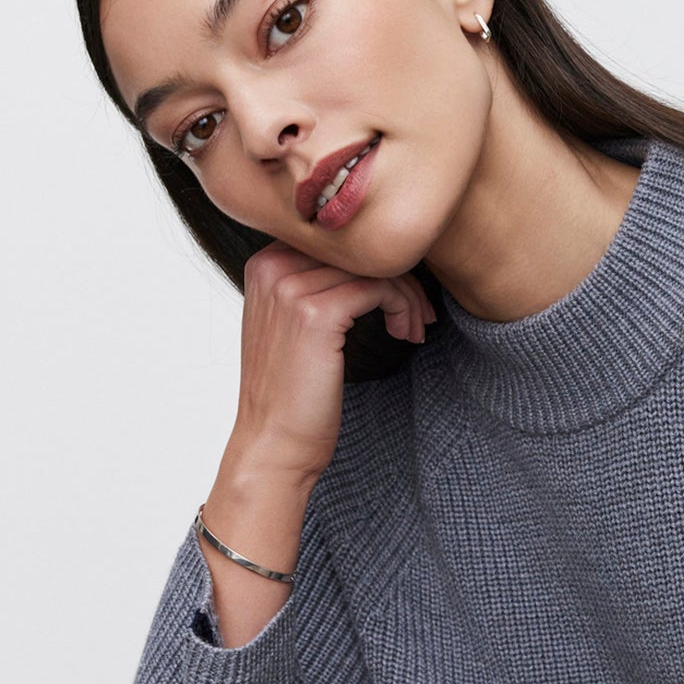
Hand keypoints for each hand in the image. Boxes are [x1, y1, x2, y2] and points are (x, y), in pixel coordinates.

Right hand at [230, 240, 437, 484]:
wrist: (274, 442)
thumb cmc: (291, 391)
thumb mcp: (292, 324)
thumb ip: (315, 285)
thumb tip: (369, 262)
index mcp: (264, 264)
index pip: (338, 240)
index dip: (377, 263)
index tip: (401, 297)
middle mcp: (271, 267)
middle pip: (358, 249)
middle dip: (399, 279)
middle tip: (419, 315)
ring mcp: (290, 289)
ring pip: (375, 269)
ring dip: (407, 298)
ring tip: (414, 330)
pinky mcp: (316, 314)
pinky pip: (381, 289)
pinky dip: (403, 309)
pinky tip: (406, 335)